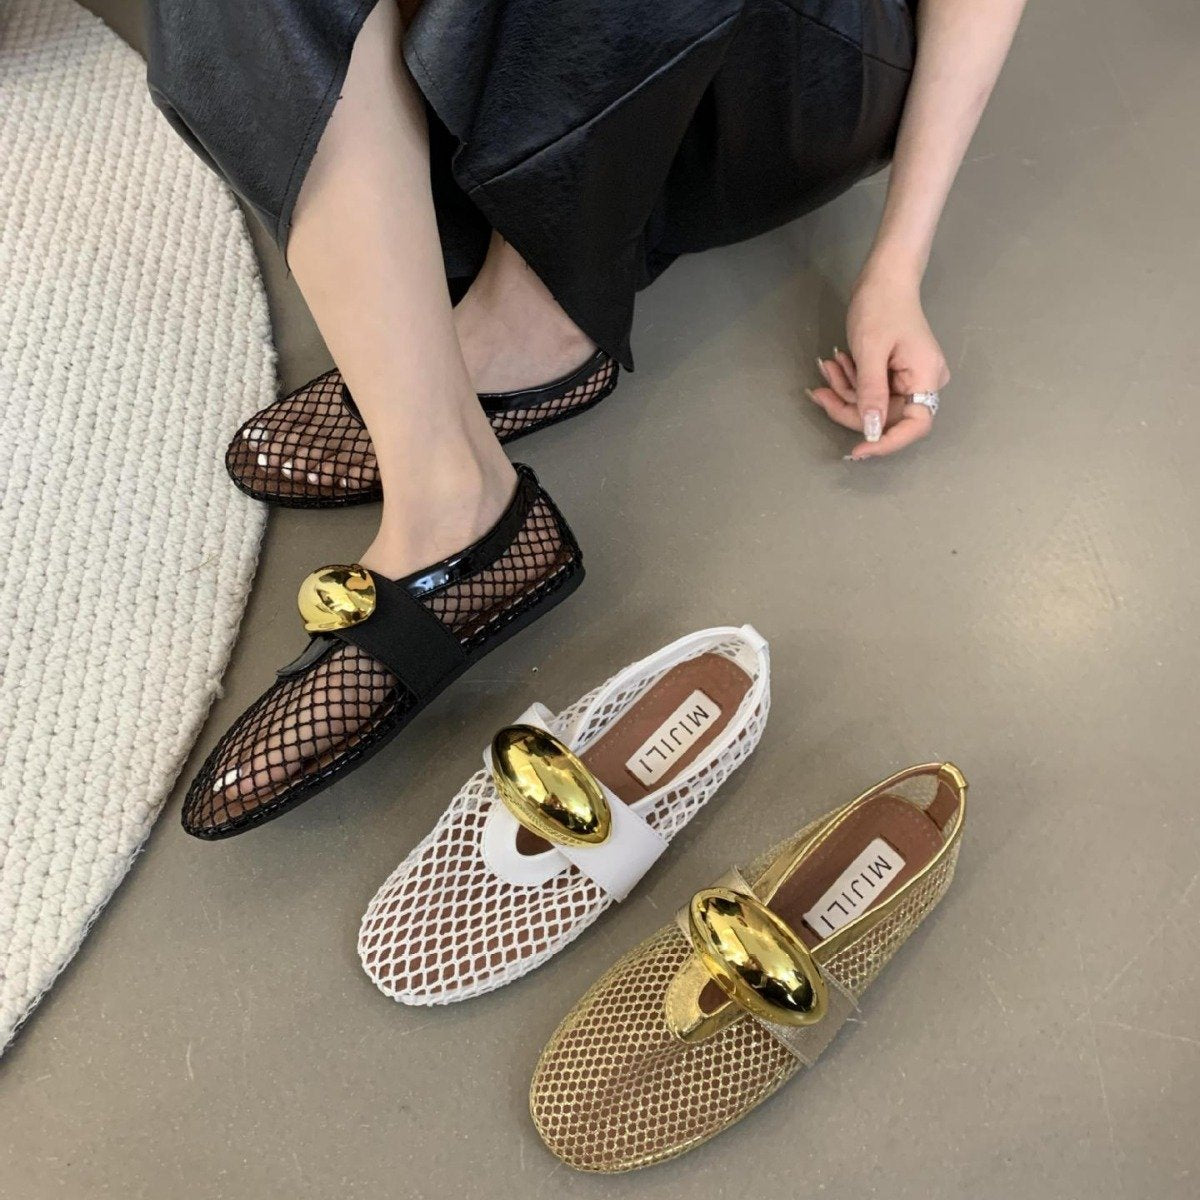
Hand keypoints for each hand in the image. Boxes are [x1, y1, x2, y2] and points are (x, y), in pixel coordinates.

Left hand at [807, 268, 949, 459]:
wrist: (884, 276)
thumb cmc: (881, 306)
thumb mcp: (871, 351)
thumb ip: (871, 394)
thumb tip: (871, 432)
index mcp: (927, 378)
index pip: (915, 426)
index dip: (886, 443)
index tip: (857, 451)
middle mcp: (923, 382)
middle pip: (886, 416)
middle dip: (849, 406)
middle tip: (819, 392)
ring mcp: (909, 378)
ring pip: (872, 404)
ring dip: (845, 390)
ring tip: (828, 365)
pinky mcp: (894, 374)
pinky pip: (870, 390)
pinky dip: (850, 380)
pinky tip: (836, 362)